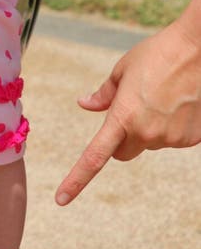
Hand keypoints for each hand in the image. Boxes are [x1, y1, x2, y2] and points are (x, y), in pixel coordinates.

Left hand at [55, 14, 200, 205]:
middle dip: (121, 139)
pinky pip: (173, 138)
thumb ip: (104, 94)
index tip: (61, 199)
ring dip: (150, 128)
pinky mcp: (192, 139)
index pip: (94, 157)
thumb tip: (84, 104)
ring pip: (151, 143)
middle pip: (124, 152)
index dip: (76, 180)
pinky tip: (180, 102)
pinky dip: (172, 125)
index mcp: (123, 117)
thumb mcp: (123, 70)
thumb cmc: (158, 54)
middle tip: (131, 110)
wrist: (198, 48)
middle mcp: (147, 133)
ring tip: (163, 95)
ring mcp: (171, 139)